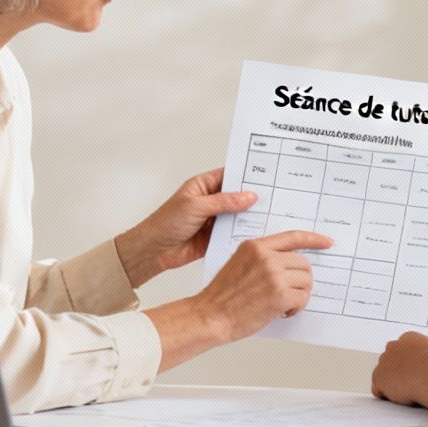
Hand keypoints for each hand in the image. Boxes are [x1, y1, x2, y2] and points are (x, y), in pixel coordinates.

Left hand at [116, 168, 257, 286]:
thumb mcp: (196, 206)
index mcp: (203, 186)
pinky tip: (257, 232)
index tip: (265, 175)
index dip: (245, 175)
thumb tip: (248, 196)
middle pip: (236, 196)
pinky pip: (233, 232)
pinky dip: (243, 233)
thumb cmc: (166, 222)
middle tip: (273, 197)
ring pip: (237, 216)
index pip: (228, 176)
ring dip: (249, 216)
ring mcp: (213, 219)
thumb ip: (224, 201)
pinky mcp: (215, 237)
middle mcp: (210, 201)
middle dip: (251, 197)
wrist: (154, 250)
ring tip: (271, 214)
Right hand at [193, 230, 332, 344]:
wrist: (211, 316)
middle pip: (303, 263)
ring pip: (306, 281)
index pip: (292, 237)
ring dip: (300, 294)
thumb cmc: (223, 296)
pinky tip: (283, 312)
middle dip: (301, 279)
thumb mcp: (239, 263)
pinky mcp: (280, 295)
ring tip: (284, 304)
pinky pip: (303, 298)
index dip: (314, 239)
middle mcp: (266, 257)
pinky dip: (297, 307)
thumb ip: (263, 258)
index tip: (327, 242)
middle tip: (290, 292)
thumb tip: (289, 264)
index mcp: (256, 246)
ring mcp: (274, 275)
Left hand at [371, 332, 427, 406]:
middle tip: (412, 385)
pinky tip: (403, 396)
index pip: (402, 352)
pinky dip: (388, 397)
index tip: (415, 375)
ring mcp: (384, 361)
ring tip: (410, 391)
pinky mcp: (379, 377)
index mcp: (409, 338)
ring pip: (383, 377)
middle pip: (389, 362)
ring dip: (393, 385)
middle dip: (397, 373)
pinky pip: (379, 391)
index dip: (408, 366)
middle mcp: (394, 346)